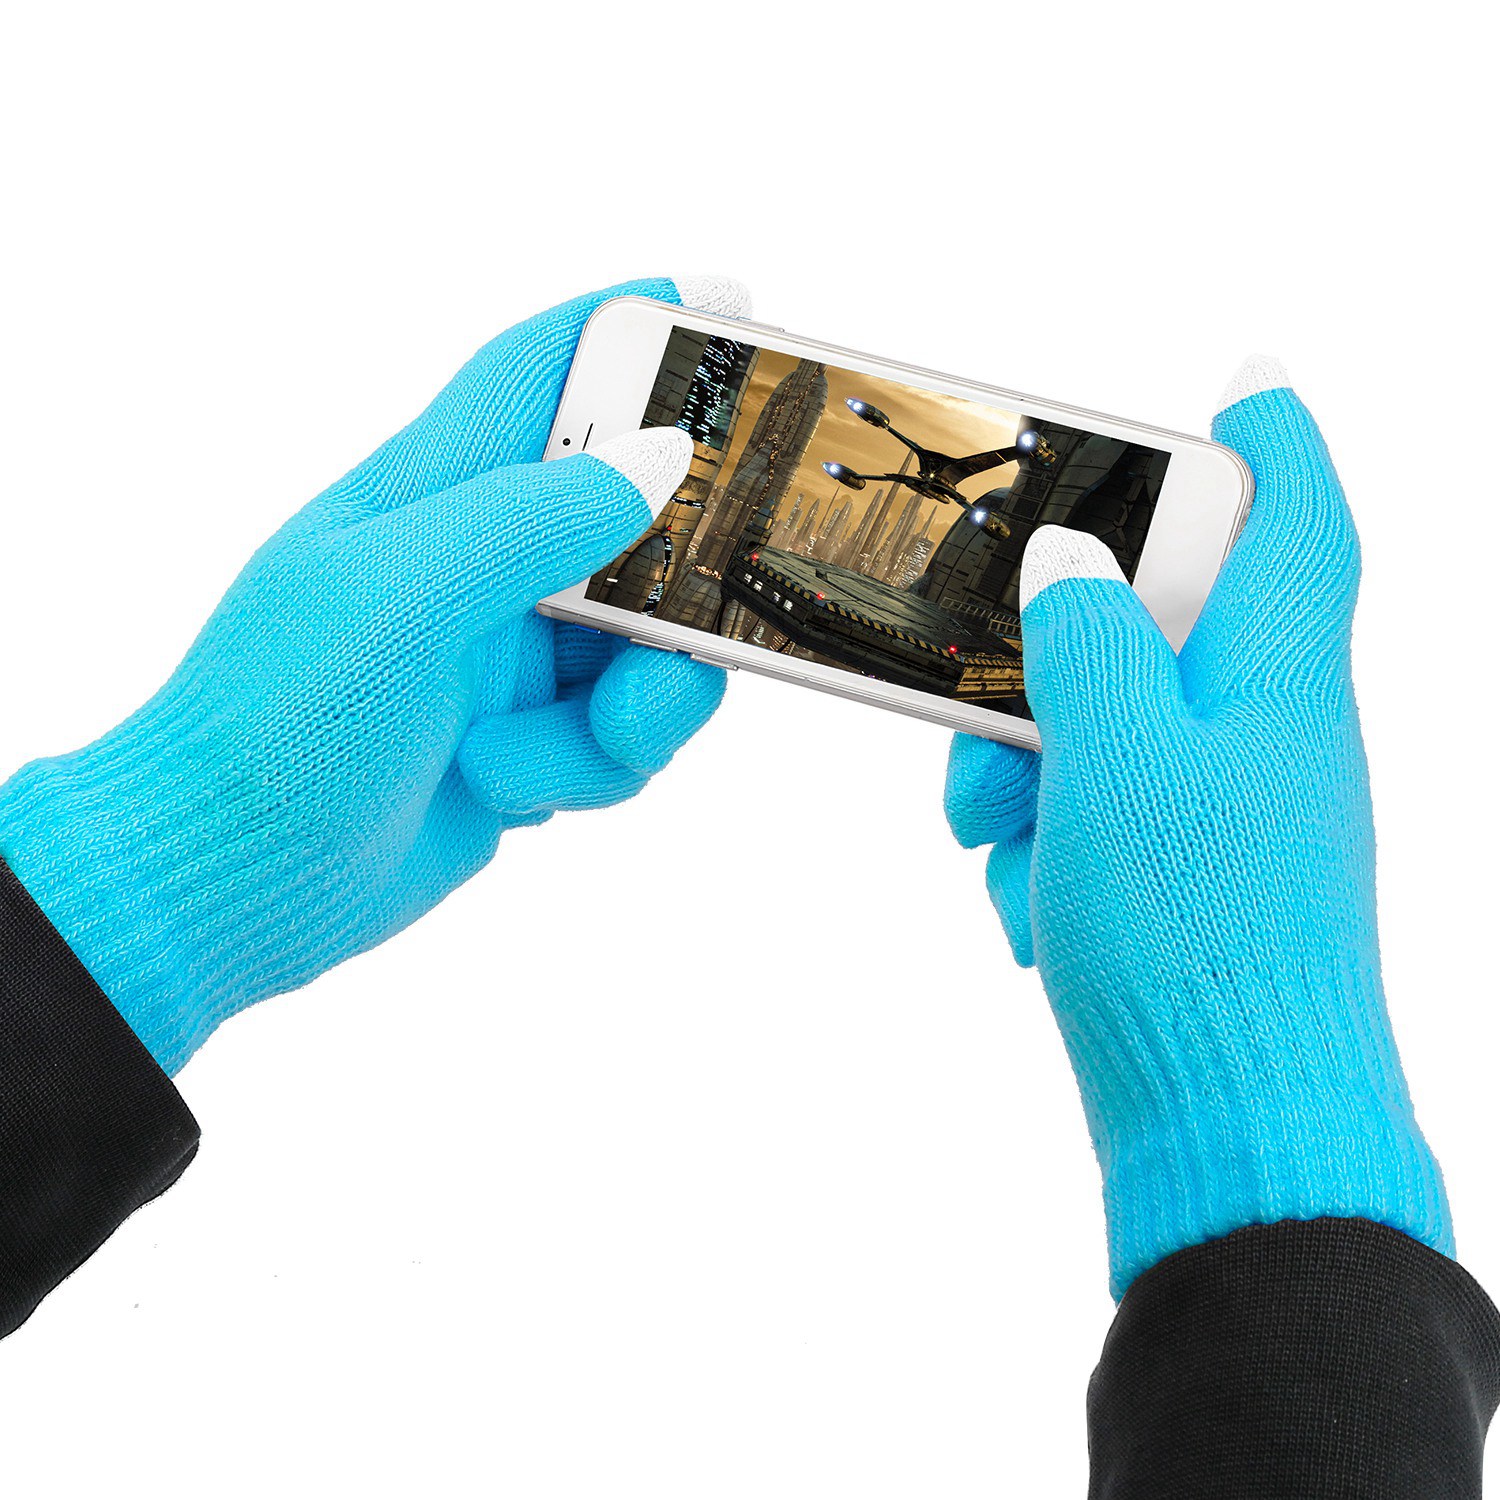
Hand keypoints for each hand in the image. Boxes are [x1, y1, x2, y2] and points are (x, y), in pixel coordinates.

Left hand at [0, 277, 747, 1075]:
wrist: (229, 886)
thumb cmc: (273, 725)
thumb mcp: (398, 600)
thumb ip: (533, 520)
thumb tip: (660, 460)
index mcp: (433, 492)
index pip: (540, 372)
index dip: (626, 327)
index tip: (725, 305)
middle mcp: (486, 561)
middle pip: (637, 521)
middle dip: (686, 576)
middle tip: (721, 608)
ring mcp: (512, 653)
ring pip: (650, 646)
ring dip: (640, 704)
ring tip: (582, 744)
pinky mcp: (533, 738)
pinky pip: (624, 732)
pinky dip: (595, 766)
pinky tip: (516, 790)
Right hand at [944, 360, 1448, 1295]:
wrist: (1233, 1137)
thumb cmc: (1196, 946)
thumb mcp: (1117, 766)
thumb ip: (1089, 645)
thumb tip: (1069, 561)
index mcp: (1278, 683)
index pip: (1300, 526)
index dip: (1278, 447)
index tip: (1247, 387)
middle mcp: (1267, 735)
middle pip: (1162, 628)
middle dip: (1056, 653)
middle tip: (980, 688)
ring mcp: (1230, 813)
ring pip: (1110, 729)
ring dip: (1032, 765)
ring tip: (995, 838)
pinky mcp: (1188, 882)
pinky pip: (1104, 815)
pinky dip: (1051, 842)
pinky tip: (1030, 903)